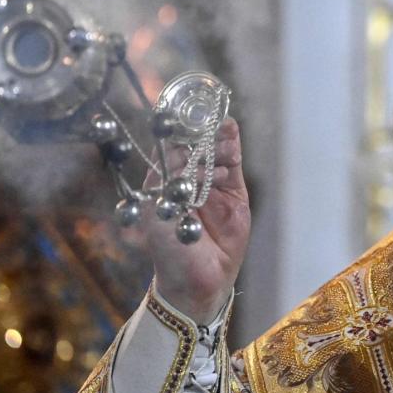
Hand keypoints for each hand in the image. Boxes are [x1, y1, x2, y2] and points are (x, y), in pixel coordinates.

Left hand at [138, 118, 250, 323]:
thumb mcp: (159, 214)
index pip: (169, 149)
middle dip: (198, 130)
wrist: (196, 280)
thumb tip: (171, 148)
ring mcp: (212, 186)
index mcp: (163, 183)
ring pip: (215, 152)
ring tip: (217, 128)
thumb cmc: (169, 251)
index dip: (173, 131)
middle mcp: (188, 181)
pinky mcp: (234, 193)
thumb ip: (164, 182)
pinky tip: (229, 128)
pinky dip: (231, 145)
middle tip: (201, 113)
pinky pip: (232, 164)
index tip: (176, 112)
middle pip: (195, 146)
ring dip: (214, 138)